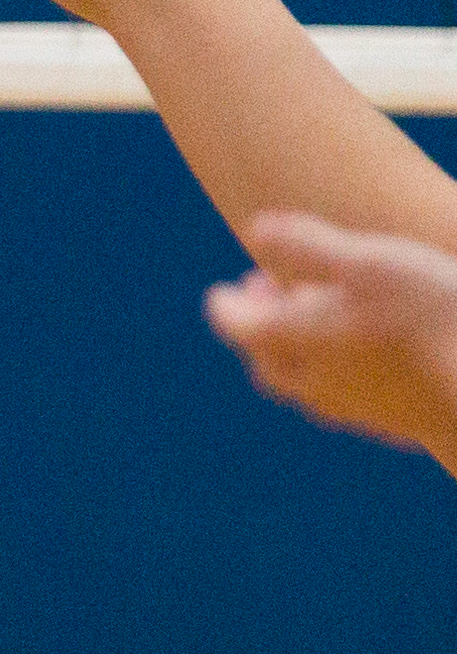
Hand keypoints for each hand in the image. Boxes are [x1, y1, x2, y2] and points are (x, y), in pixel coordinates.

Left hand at [205, 213, 456, 471]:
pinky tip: (363, 362)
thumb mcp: (370, 263)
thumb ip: (307, 245)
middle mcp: (316, 383)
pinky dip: (339, 375)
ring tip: (312, 326)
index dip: (228, 306)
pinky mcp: (396, 425)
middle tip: (265, 298)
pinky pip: (349, 402)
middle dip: (260, 329)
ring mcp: (357, 411)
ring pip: (307, 386)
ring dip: (298, 353)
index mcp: (296, 342)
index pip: (240, 327)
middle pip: (269, 361)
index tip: (220, 292)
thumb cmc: (433, 318)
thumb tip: (254, 228)